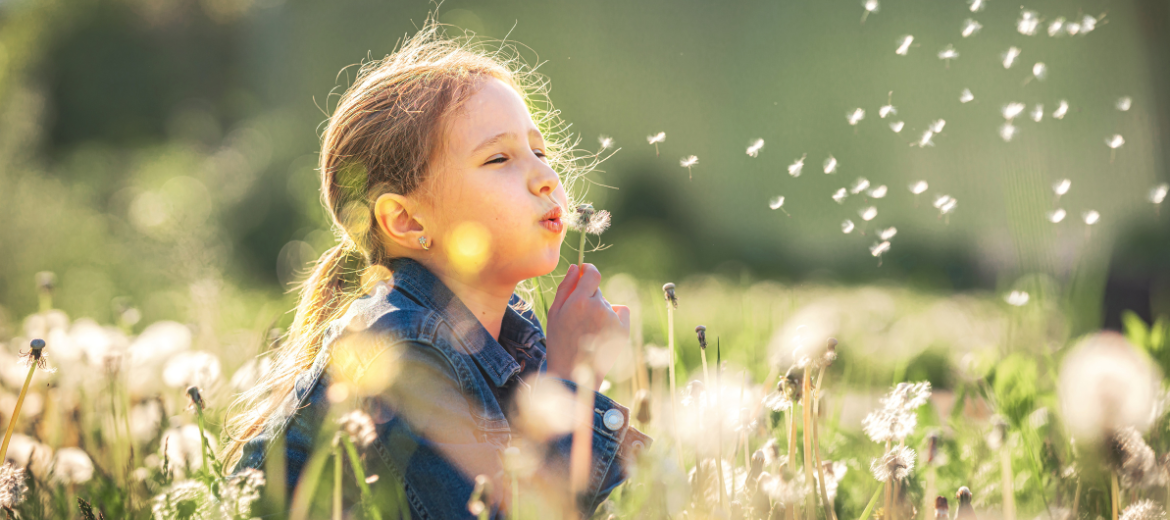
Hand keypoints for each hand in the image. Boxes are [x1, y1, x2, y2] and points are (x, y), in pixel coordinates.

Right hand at [544, 263, 630, 388]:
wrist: (574, 373)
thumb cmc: (559, 343)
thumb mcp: (555, 313)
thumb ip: (565, 287)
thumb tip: (575, 267)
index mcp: (579, 302)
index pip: (593, 273)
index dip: (589, 269)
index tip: (585, 271)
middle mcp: (599, 308)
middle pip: (597, 291)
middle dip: (589, 297)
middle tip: (579, 318)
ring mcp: (612, 319)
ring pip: (607, 303)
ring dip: (600, 310)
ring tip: (588, 330)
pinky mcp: (623, 330)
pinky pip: (621, 311)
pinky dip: (615, 316)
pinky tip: (603, 329)